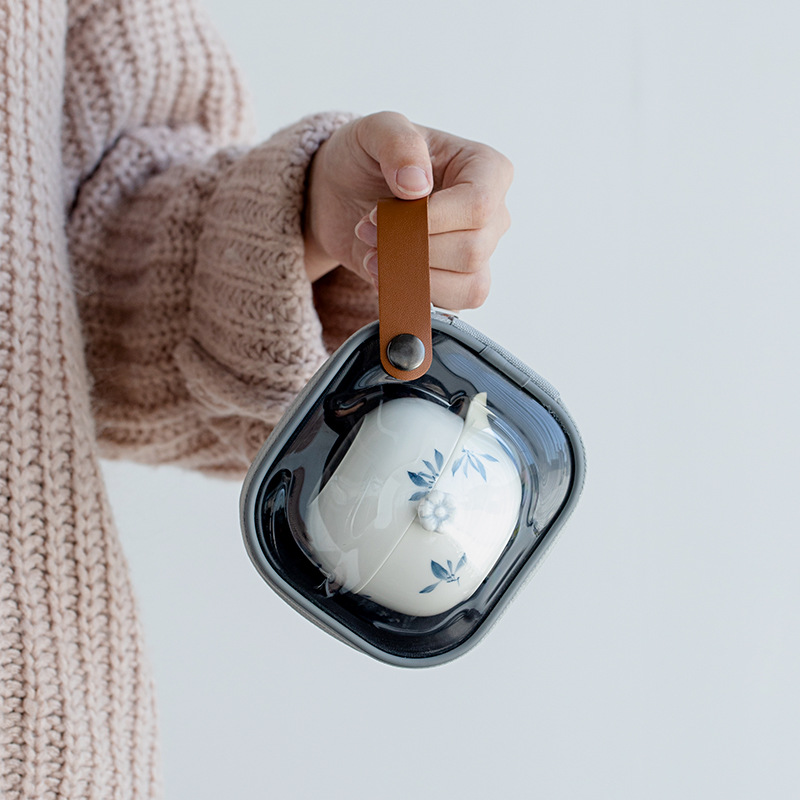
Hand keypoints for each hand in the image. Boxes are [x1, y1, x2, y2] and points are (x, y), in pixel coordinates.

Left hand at [304, 111, 512, 309]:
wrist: (343, 194)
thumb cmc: (366, 157)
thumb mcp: (373, 131)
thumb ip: (397, 143)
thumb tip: (419, 184)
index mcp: (486, 169)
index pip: (478, 206)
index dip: (430, 220)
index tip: (384, 212)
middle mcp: (492, 214)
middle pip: (471, 249)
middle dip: (411, 247)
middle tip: (369, 230)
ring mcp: (478, 252)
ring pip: (468, 286)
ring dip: (412, 275)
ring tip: (375, 254)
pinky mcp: (456, 283)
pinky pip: (452, 305)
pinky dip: (413, 294)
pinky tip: (385, 272)